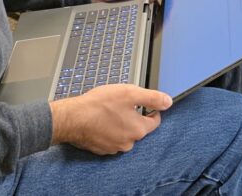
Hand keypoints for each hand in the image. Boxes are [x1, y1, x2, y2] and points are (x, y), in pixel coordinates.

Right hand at [50, 84, 171, 153]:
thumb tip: (168, 101)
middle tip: (122, 104)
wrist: (72, 119)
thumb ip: (152, 98)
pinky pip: (110, 138)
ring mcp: (113, 147)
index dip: (152, 110)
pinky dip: (108, 130)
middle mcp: (128, 142)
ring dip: (120, 124)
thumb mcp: (130, 93)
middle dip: (134, 116)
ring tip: (109, 111)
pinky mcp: (100, 149)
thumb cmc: (99, 105)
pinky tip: (100, 120)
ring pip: (123, 134)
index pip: (155, 122)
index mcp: (138, 130)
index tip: (147, 104)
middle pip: (138, 128)